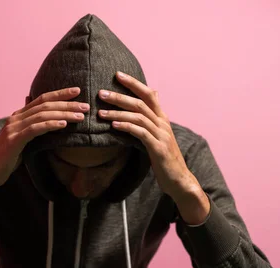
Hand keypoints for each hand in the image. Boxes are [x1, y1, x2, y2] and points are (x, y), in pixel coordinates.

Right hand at [0, 87, 89, 190]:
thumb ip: (30, 127)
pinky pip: (35, 129)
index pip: (42, 99)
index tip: (77, 91)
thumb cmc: (6, 158)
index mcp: (18, 116)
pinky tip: (63, 125)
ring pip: (42, 115)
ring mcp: (13, 128)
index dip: (60, 93)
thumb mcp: (20, 140)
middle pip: (45, 105)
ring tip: (80, 116)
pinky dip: (50, 125)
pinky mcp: (14, 140)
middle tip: (85, 106)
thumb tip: (43, 119)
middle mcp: (15, 118)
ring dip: (63, 114)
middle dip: (67, 104)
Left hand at [97, 71, 201, 201]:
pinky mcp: (158, 147)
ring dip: (118, 112)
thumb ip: (148, 123)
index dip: (134, 83)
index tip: (117, 75)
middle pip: (140, 102)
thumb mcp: (156, 137)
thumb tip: (136, 113)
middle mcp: (162, 123)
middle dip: (119, 96)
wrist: (179, 179)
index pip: (149, 94)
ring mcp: (161, 134)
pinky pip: (140, 132)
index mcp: (162, 118)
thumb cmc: (164, 159)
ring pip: (138, 116)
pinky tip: (113, 125)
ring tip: (100, 112)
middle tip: (101, 93)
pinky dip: (126, 126)